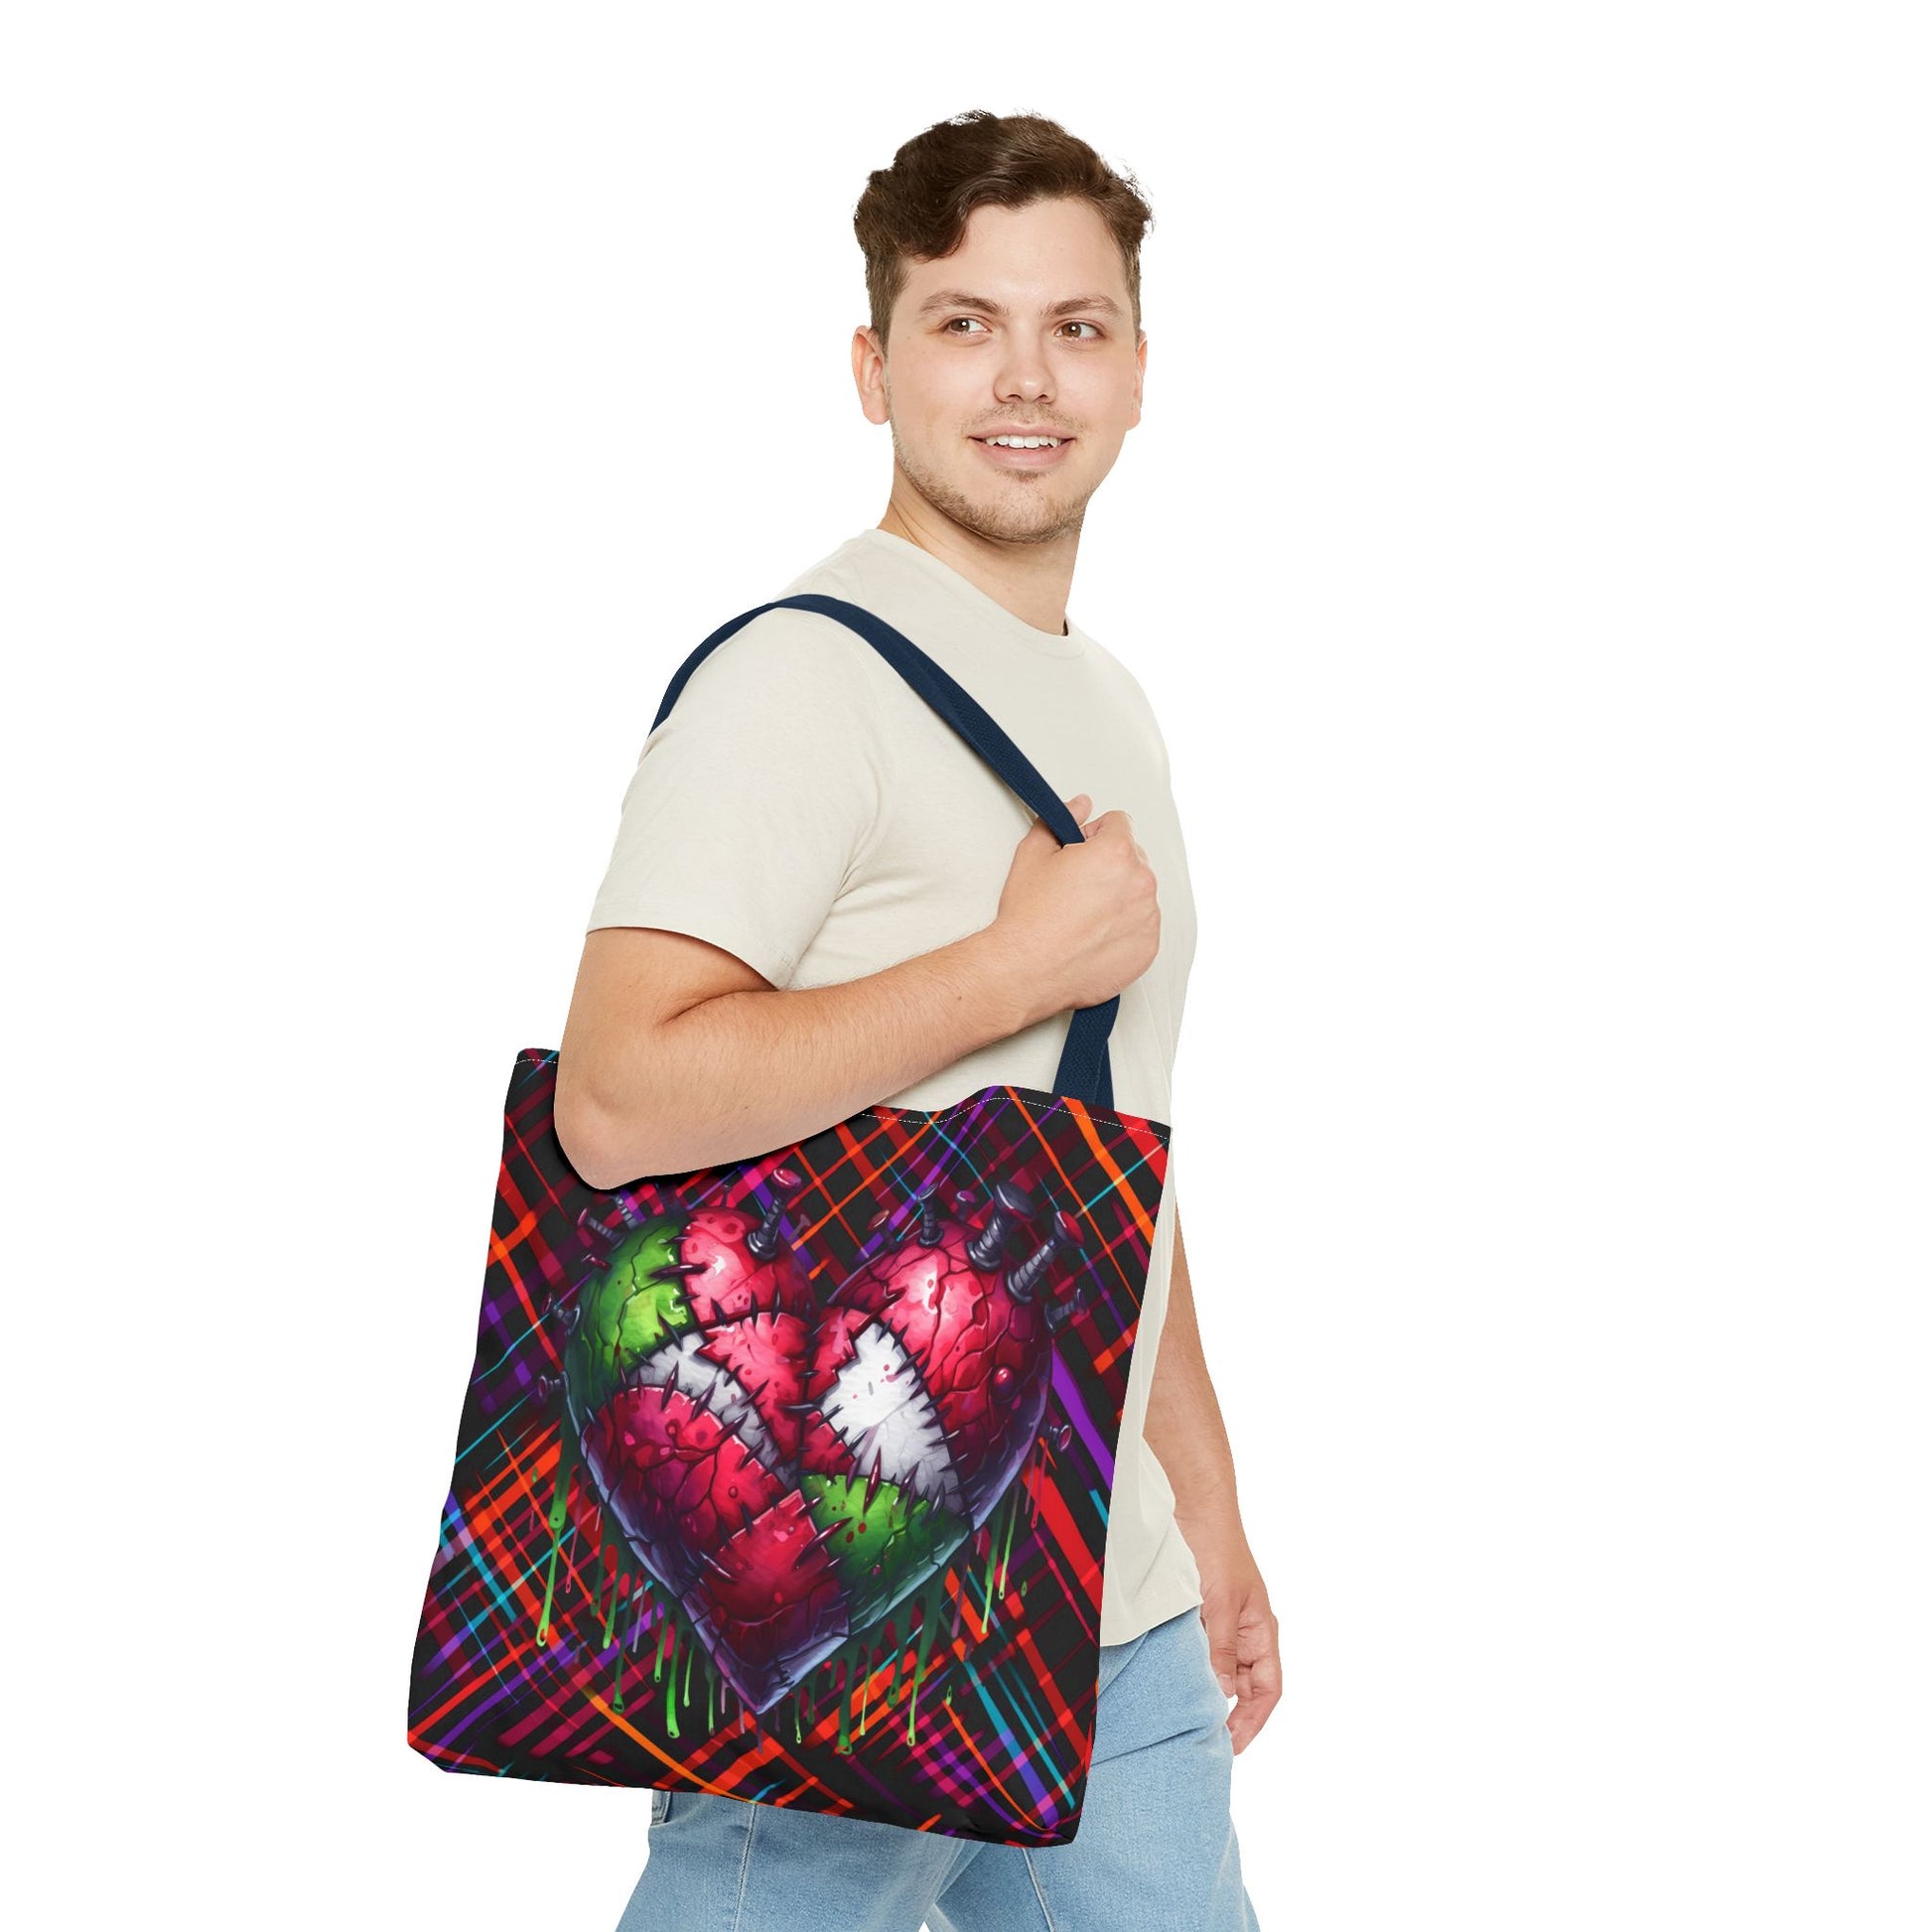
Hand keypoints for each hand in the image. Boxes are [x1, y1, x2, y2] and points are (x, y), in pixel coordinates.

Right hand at [992, 791, 1160, 1021]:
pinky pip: (1142, 926)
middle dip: (1110, 865)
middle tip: (1076, 888)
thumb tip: (1081, 805)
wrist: (1026, 970)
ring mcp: (1148, 917)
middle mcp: (1141, 882)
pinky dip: (1124, 928)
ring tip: (1083, 916)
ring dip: (1118, 897)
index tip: (1078, 855)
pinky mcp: (1148, 948)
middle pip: (1133, 857)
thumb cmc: (1028, 917)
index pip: (1119, 822)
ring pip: (1139, 892)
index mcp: (1116, 852)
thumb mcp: (1033, 854)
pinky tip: (1093, 936)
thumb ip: (1062, 819)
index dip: (1094, 835)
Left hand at [1192, 1523, 1281, 1753]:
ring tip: (1184, 1716)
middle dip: (1226, 1713)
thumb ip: (1221, 1650)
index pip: (1267, 1689)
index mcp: (1262, 1630)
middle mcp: (1244, 1631)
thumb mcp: (1221, 1604)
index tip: (1231, 1745)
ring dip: (1204, 1690)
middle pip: (1242, 1686)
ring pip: (1217, 1670)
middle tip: (1201, 1738)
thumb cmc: (1217, 1549)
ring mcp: (1220, 1623)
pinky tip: (1171, 1680)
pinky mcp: (1197, 1614)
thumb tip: (1220, 1696)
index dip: (1253, 1721)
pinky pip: (1196, 1651)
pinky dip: (1187, 1667)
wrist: (1194, 1508)